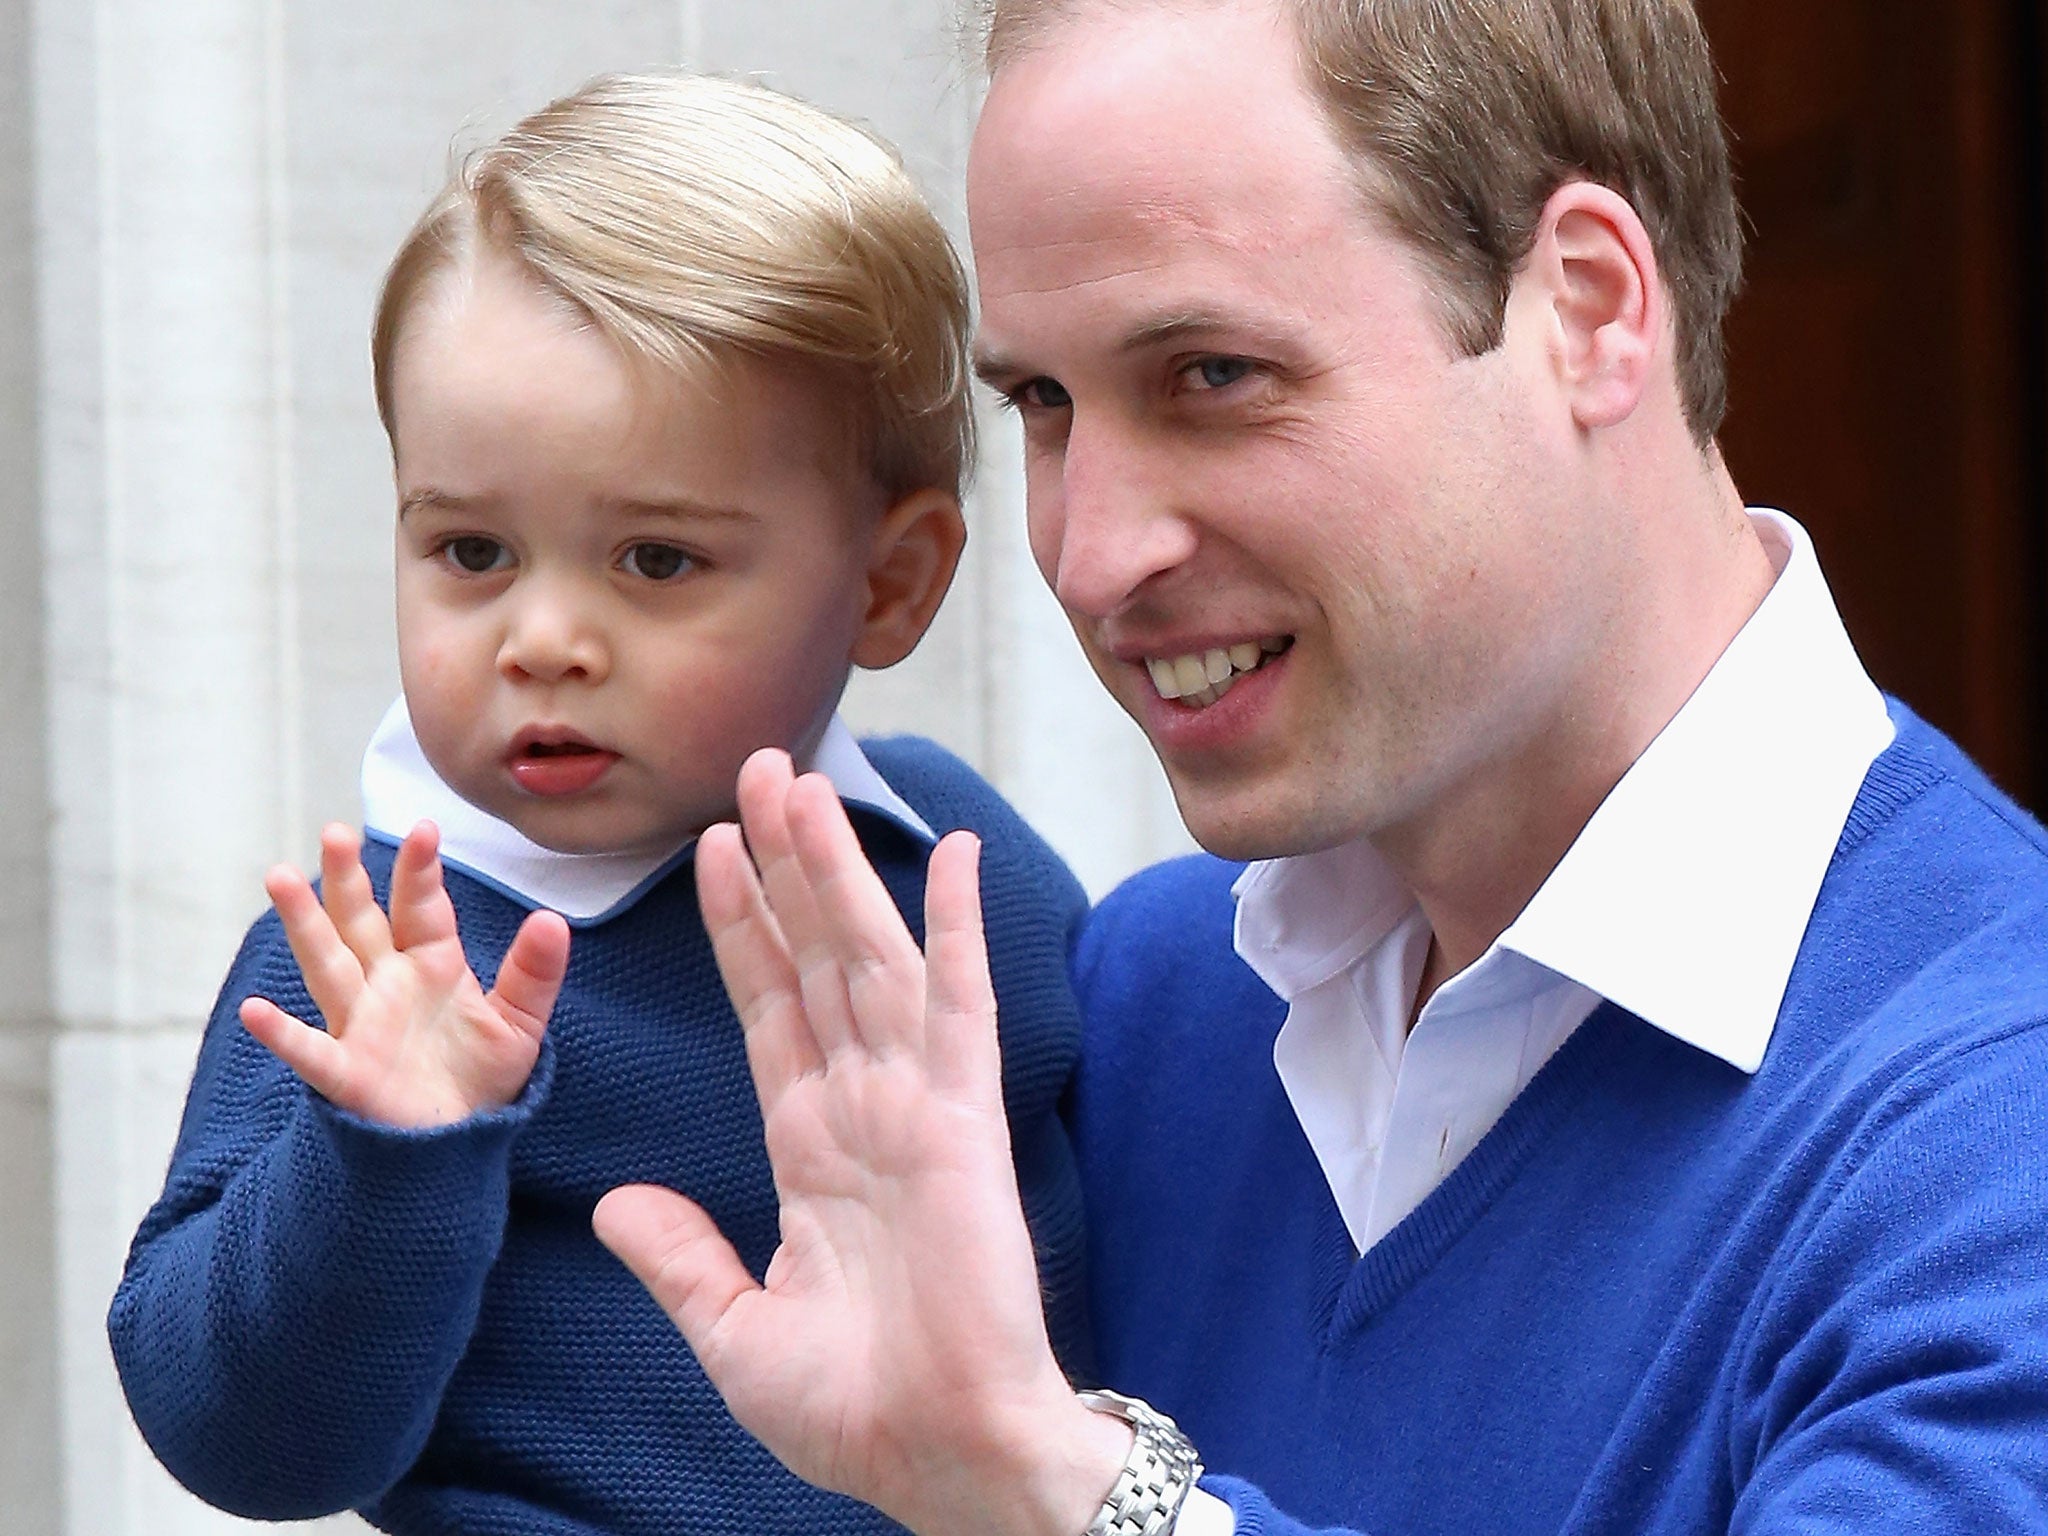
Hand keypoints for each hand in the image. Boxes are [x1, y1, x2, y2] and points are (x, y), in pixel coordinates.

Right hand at [239, 821, 569, 1129]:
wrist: (463, 1140)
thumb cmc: (483, 1075)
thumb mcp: (521, 1021)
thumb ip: (534, 973)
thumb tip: (553, 919)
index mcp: (432, 965)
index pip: (421, 907)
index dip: (419, 870)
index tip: (424, 828)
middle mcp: (388, 985)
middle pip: (360, 922)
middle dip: (347, 878)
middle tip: (334, 833)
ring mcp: (361, 1025)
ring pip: (327, 965)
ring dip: (304, 924)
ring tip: (279, 878)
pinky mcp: (347, 1074)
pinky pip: (310, 1052)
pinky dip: (282, 1034)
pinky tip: (255, 1011)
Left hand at [592, 751, 1128, 1535]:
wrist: (938, 1456)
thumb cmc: (851, 1411)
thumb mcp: (732, 1331)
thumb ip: (678, 1257)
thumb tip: (616, 1203)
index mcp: (808, 1146)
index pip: (767, 1006)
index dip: (738, 926)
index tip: (710, 847)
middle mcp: (860, 1106)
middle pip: (814, 955)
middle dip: (782, 863)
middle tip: (758, 770)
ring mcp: (914, 1103)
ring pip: (868, 956)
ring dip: (836, 870)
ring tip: (801, 786)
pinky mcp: (962, 1118)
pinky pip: (959, 1003)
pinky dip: (957, 926)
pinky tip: (949, 855)